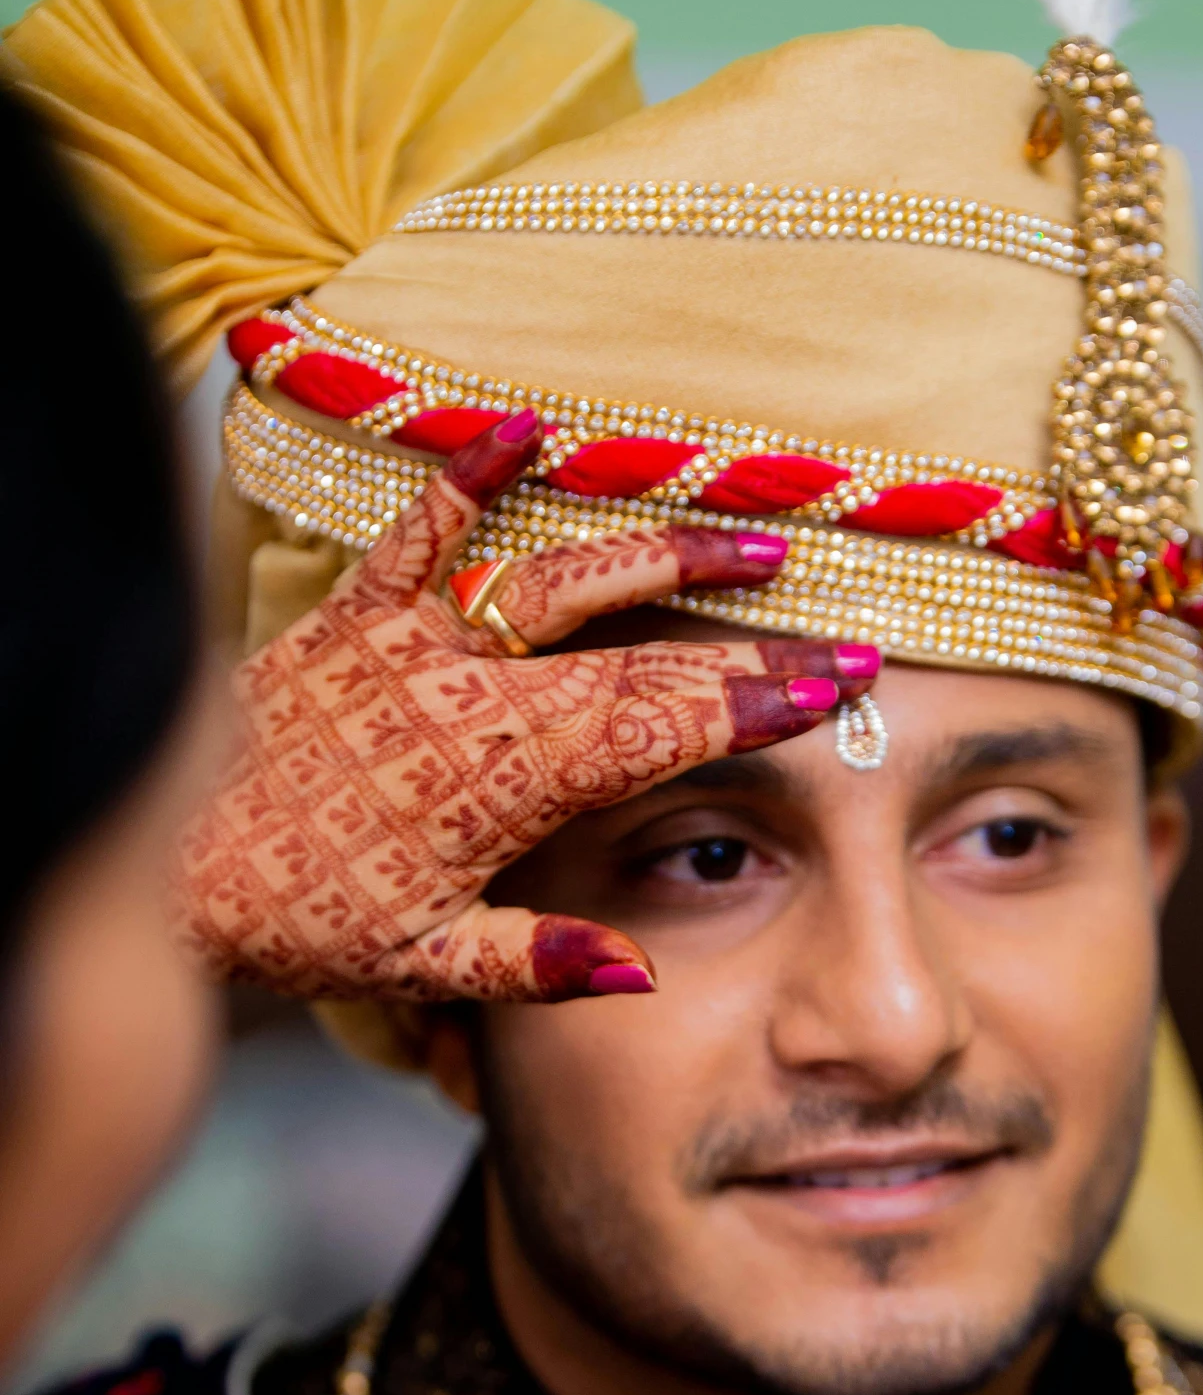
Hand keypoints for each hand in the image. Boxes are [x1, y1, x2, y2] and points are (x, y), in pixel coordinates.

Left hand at [177, 414, 878, 999]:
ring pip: (562, 581)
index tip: (835, 686)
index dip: (753, 705)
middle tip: (842, 636)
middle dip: (748, 650)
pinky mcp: (357, 615)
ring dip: (662, 552)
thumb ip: (537, 960)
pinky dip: (466, 475)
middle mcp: (475, 695)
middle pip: (639, 658)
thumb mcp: (423, 969)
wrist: (168, 863)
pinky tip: (521, 426)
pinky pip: (419, 533)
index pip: (659, 729)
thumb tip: (638, 967)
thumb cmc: (298, 922)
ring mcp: (417, 644)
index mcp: (505, 781)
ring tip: (753, 532)